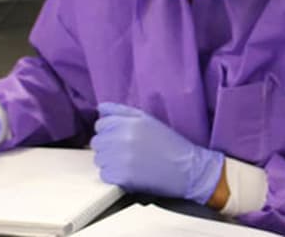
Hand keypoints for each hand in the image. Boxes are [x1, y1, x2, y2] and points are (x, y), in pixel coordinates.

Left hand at [90, 102, 224, 203]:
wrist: (187, 168)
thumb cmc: (170, 143)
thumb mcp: (148, 120)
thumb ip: (122, 111)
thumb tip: (101, 107)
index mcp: (129, 123)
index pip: (100, 124)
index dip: (110, 131)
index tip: (122, 138)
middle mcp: (122, 139)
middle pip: (97, 142)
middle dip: (108, 146)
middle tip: (127, 151)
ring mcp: (120, 159)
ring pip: (99, 159)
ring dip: (110, 161)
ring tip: (130, 162)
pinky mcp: (121, 177)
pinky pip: (105, 175)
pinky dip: (115, 176)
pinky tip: (130, 173)